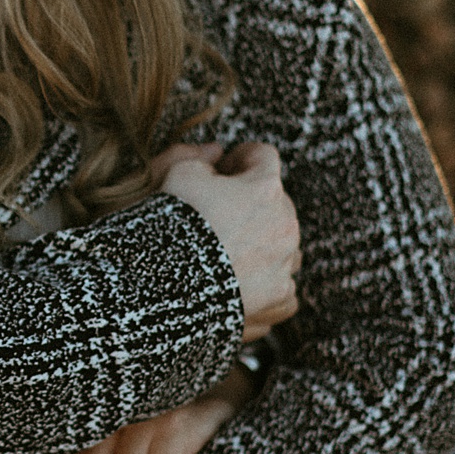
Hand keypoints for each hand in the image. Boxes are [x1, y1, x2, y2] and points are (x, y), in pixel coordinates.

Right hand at [153, 141, 300, 342]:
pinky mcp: (279, 299)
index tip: (226, 167)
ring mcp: (285, 264)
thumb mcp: (178, 174)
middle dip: (253, 205)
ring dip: (264, 245)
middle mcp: (285, 225)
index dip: (241, 158)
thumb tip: (215, 155)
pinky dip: (264, 284)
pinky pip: (281, 287)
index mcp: (265, 188)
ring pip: (284, 246)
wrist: (169, 288)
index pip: (263, 156)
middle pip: (277, 204)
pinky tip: (239, 284)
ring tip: (230, 253)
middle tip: (219, 213)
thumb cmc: (174, 226)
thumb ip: (200, 158)